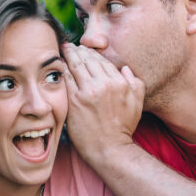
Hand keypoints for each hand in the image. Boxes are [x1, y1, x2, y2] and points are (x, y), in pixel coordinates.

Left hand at [62, 44, 144, 163]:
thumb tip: (126, 69)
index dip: (93, 53)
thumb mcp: (138, 104)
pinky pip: (66, 78)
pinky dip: (62, 69)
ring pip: (76, 65)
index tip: (86, 50)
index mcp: (120, 83)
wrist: (109, 149)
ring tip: (64, 50)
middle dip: (79, 51)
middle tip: (72, 46)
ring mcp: (88, 92)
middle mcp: (104, 84)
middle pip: (88, 60)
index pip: (103, 61)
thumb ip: (136, 83)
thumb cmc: (123, 128)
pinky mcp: (74, 101)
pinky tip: (58, 65)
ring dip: (69, 55)